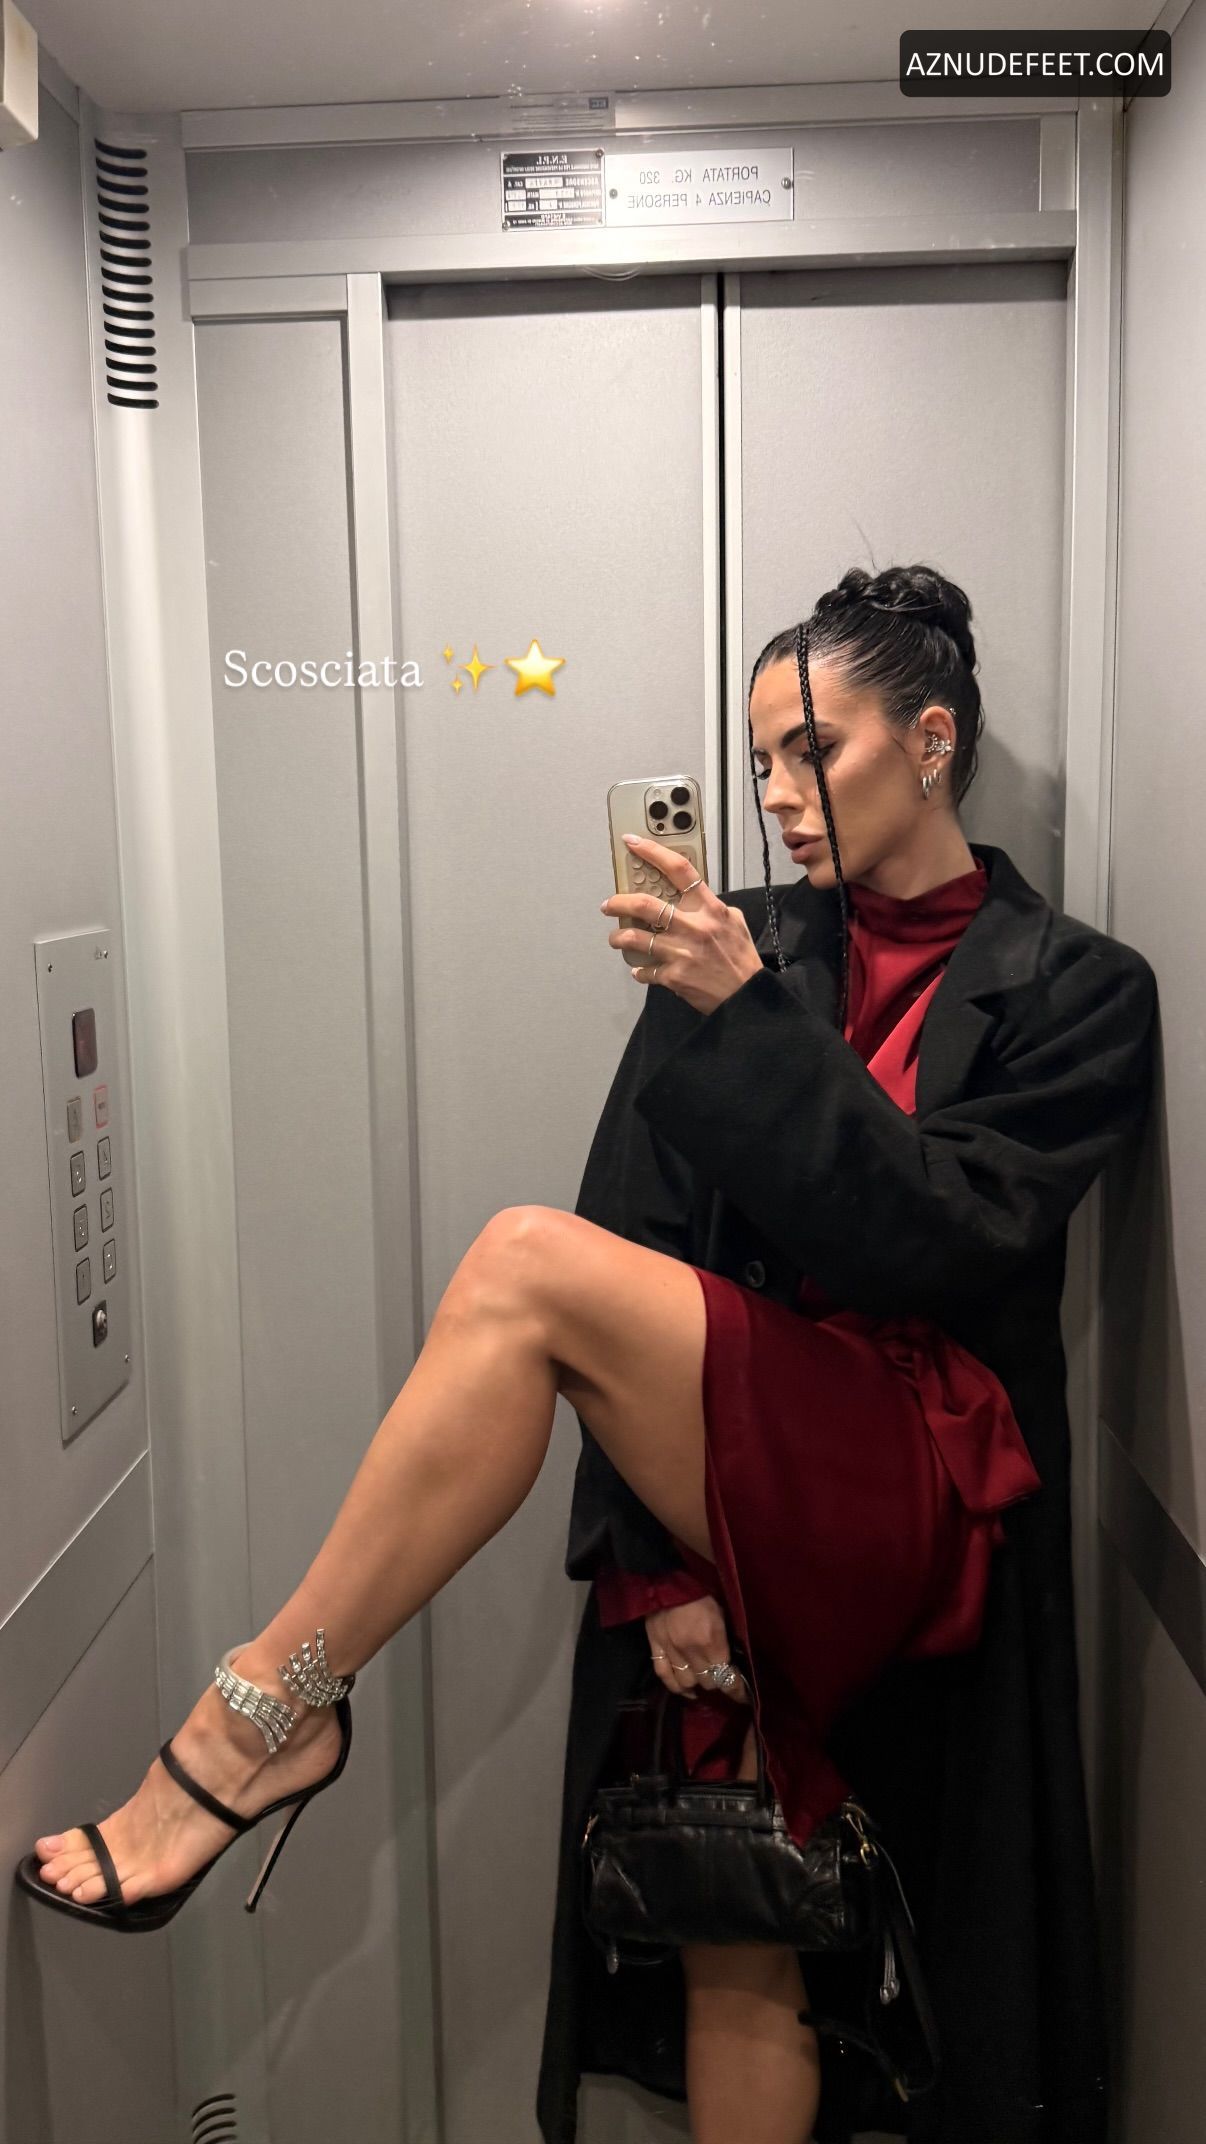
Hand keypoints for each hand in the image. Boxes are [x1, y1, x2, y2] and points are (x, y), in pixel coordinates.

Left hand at [602, 835, 763, 1014]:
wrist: (746, 996)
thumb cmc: (741, 959)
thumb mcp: (735, 922)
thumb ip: (712, 907)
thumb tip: (693, 898)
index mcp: (709, 908)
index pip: (679, 870)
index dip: (653, 852)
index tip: (633, 843)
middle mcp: (693, 926)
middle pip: (645, 905)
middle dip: (619, 903)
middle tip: (608, 905)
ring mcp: (681, 952)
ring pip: (635, 939)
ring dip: (619, 938)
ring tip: (615, 939)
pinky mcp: (673, 976)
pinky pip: (645, 970)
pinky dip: (640, 970)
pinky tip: (640, 970)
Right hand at [645, 1593, 749, 1703]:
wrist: (667, 1581)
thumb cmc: (700, 1596)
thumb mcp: (721, 1614)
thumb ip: (725, 1638)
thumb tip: (731, 1658)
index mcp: (712, 1642)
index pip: (727, 1676)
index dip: (736, 1690)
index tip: (743, 1695)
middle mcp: (692, 1652)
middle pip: (708, 1682)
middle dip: (717, 1682)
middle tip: (721, 1676)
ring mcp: (672, 1652)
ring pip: (687, 1683)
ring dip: (698, 1684)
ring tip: (703, 1681)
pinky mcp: (656, 1649)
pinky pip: (664, 1676)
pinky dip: (675, 1687)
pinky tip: (685, 1690)